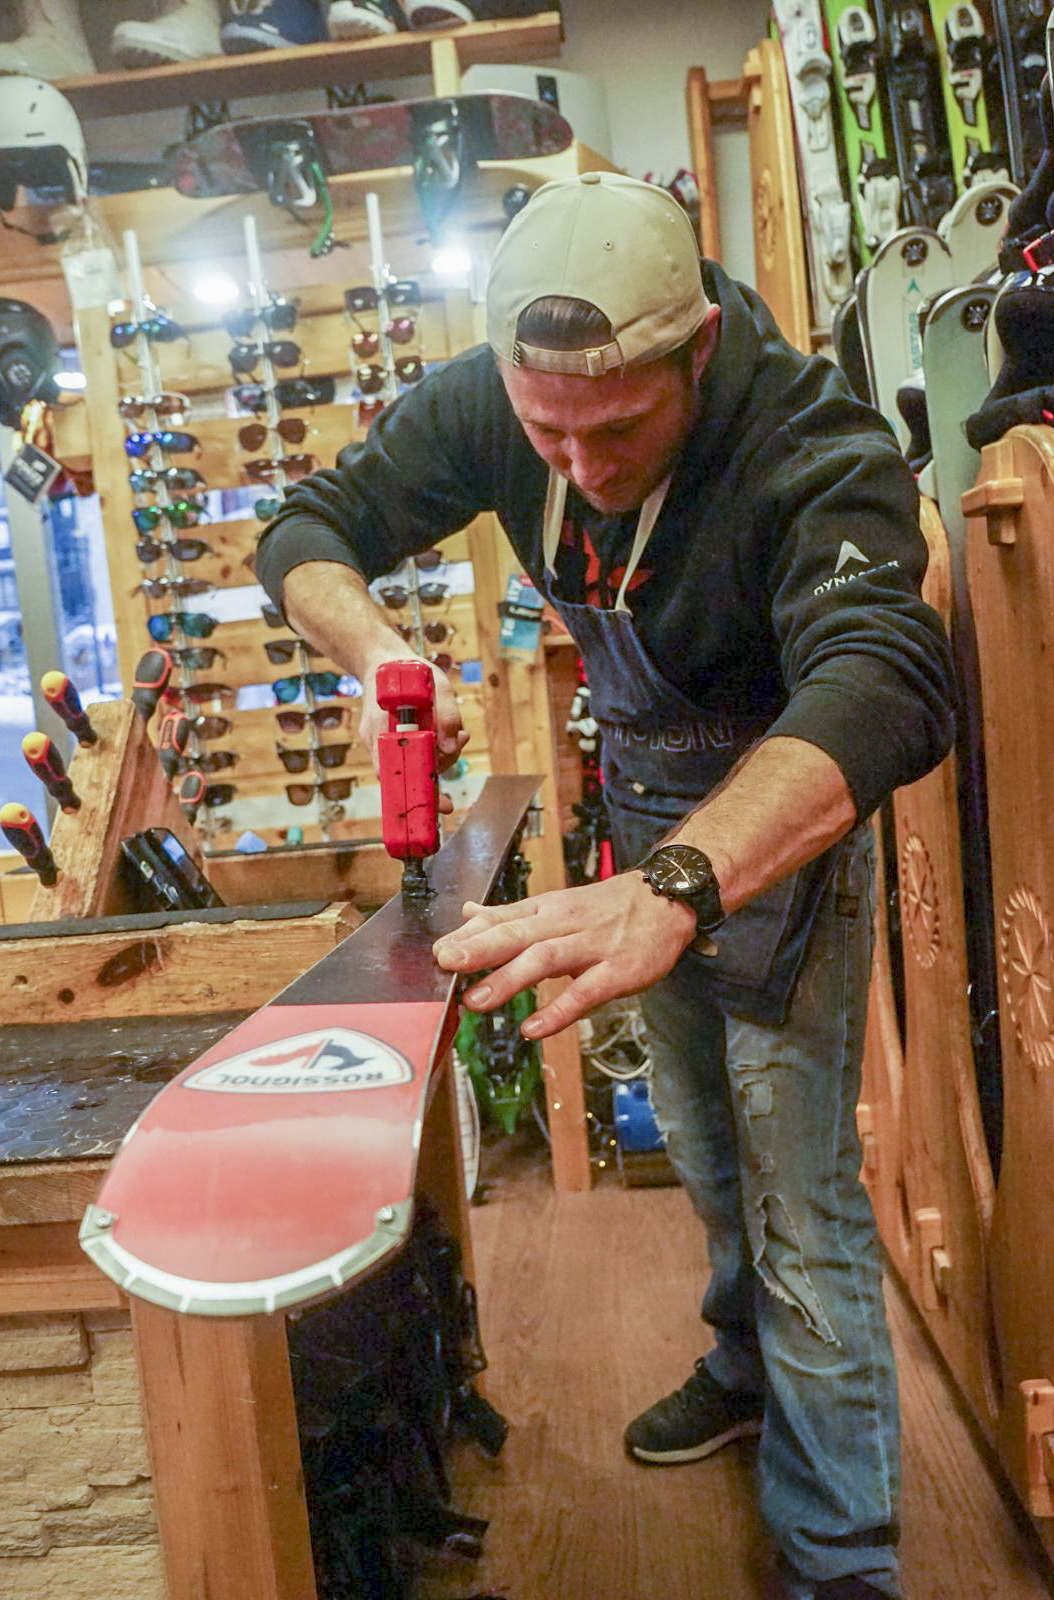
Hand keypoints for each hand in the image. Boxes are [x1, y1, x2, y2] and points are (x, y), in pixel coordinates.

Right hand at [360, 655, 468, 814]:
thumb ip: (448, 716)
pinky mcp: (397, 741)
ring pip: (418, 764)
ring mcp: (388, 744)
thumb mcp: (437, 687)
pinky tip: (451, 736)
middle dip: (441, 765)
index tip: (444, 806)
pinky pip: (418, 753)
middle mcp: (381, 743)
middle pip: (411, 773)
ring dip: (443, 754)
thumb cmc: (408, 672)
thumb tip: (453, 748)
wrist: (384, 662)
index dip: (421, 794)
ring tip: (459, 735)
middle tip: (458, 744)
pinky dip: (437, 748)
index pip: (397, 776)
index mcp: (382, 733)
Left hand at [432, 873, 697, 1038]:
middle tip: (445, 964)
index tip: (436, 951)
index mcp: (546, 910)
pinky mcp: (618, 971)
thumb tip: (468, 913)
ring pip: (545, 958)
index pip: (502, 919)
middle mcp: (564, 924)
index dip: (469, 935)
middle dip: (479, 949)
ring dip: (509, 979)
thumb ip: (511, 915)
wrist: (668, 899)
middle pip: (517, 934)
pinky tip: (535, 1028)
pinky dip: (559, 1010)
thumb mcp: (557, 905)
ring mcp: (592, 947)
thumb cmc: (607, 908)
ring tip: (476, 1001)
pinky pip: (585, 991)